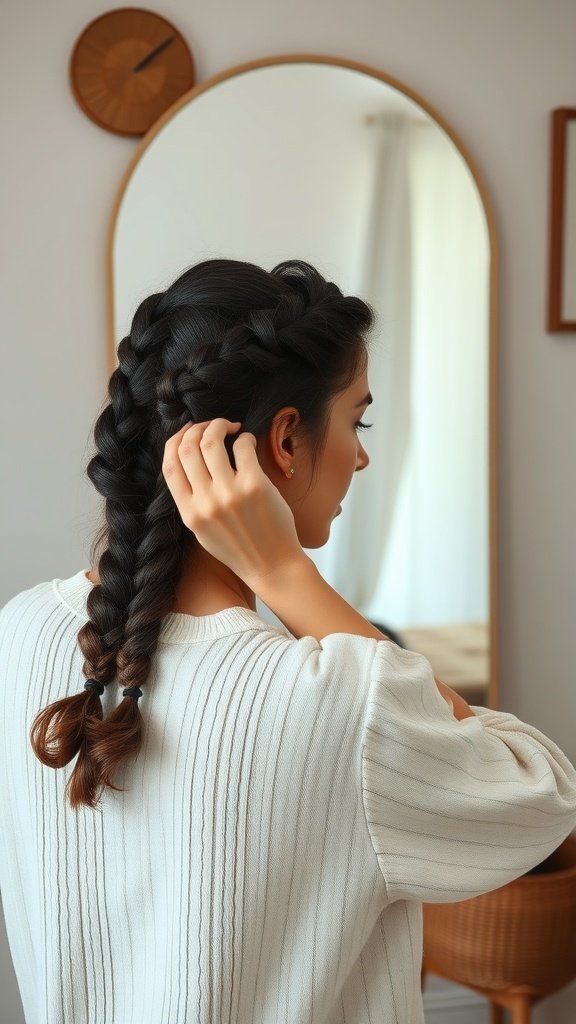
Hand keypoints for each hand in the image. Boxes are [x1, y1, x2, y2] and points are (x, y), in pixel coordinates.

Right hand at [162, 419, 304, 587]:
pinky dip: (245, 438)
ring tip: (231, 427)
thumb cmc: (239, 546)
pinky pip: (243, 447)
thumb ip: (191, 500)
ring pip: (211, 441)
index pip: (169, 465)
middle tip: (213, 426)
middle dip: (198, 427)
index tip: (187, 432)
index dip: (175, 441)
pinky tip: (248, 442)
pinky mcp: (255, 486)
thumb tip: (187, 458)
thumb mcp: (202, 530)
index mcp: (189, 513)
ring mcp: (230, 494)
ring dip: (219, 425)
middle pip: (188, 448)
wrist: (271, 565)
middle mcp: (206, 503)